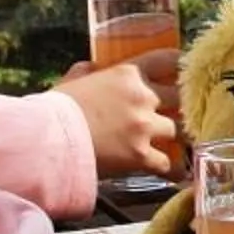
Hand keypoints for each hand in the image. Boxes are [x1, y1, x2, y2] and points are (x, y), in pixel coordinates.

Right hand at [59, 59, 174, 177]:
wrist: (48, 140)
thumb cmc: (55, 109)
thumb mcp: (72, 81)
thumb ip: (87, 72)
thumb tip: (90, 67)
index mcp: (127, 74)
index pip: (165, 60)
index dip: (179, 65)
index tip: (185, 70)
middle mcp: (142, 97)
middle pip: (177, 99)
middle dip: (176, 107)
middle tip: (175, 114)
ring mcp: (144, 126)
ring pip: (175, 131)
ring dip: (170, 138)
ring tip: (170, 144)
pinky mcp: (141, 155)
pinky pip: (167, 163)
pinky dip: (168, 169)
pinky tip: (171, 172)